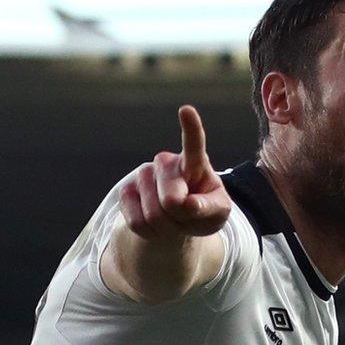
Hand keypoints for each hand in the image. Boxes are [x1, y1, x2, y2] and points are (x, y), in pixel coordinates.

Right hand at [119, 105, 231, 239]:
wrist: (179, 219)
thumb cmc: (205, 210)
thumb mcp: (218, 212)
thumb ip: (210, 208)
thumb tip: (189, 205)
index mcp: (194, 162)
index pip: (194, 144)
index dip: (191, 128)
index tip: (187, 110)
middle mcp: (166, 162)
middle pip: (172, 200)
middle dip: (182, 217)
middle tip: (188, 215)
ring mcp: (143, 175)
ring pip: (153, 214)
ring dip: (168, 227)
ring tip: (174, 219)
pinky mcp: (126, 191)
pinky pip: (137, 222)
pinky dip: (151, 233)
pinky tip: (158, 225)